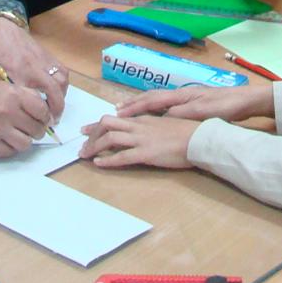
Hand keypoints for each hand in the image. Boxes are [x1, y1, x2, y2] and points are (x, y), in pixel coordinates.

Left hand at [0, 17, 67, 117]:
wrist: (0, 28)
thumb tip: (3, 113)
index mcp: (15, 73)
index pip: (31, 99)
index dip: (36, 115)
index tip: (38, 125)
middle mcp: (33, 68)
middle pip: (53, 91)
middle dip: (55, 109)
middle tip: (51, 121)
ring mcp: (43, 61)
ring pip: (61, 82)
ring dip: (61, 97)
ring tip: (55, 108)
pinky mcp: (49, 56)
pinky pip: (63, 72)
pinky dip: (63, 84)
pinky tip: (57, 92)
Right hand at [0, 75, 52, 157]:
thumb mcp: (4, 84)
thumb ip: (23, 95)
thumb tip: (43, 110)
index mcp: (14, 95)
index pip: (42, 110)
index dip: (45, 115)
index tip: (44, 118)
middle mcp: (8, 112)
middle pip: (36, 129)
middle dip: (38, 129)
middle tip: (34, 128)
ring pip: (25, 144)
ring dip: (26, 140)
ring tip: (22, 135)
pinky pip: (9, 152)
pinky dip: (11, 148)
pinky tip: (8, 140)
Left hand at [78, 113, 198, 168]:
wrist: (199, 138)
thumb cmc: (189, 132)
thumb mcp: (168, 124)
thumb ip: (154, 126)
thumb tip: (146, 131)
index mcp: (145, 119)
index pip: (116, 118)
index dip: (99, 124)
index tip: (87, 129)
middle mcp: (140, 126)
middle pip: (107, 123)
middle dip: (92, 133)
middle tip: (81, 143)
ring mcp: (142, 138)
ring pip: (110, 138)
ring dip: (94, 146)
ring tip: (85, 155)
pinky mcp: (146, 153)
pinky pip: (122, 156)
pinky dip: (108, 160)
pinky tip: (99, 164)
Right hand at [114, 83, 272, 122]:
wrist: (245, 99)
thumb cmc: (226, 106)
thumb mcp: (204, 111)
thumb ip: (183, 113)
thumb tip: (162, 116)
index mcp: (181, 95)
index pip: (152, 100)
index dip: (134, 107)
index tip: (118, 113)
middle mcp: (180, 94)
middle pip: (150, 97)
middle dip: (131, 104)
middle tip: (113, 111)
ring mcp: (185, 97)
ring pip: (156, 100)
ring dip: (140, 105)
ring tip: (125, 110)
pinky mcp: (191, 102)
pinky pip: (164, 104)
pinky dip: (152, 108)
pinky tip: (150, 113)